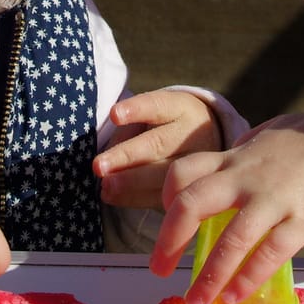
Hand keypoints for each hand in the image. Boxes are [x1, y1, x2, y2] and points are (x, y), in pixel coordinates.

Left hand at [93, 88, 222, 208]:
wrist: (204, 141)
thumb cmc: (164, 126)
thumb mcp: (152, 117)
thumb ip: (129, 132)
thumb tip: (105, 160)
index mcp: (181, 108)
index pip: (158, 105)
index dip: (137, 109)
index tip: (114, 115)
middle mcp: (194, 133)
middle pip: (159, 143)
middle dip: (126, 156)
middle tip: (98, 166)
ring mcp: (199, 161)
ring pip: (164, 172)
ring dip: (130, 181)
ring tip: (105, 186)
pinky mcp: (194, 186)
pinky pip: (165, 195)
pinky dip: (135, 198)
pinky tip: (112, 197)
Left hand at [149, 101, 303, 303]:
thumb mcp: (270, 138)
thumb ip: (246, 154)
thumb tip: (229, 166)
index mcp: (237, 158)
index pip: (184, 171)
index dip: (166, 198)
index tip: (167, 222)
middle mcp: (248, 176)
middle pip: (191, 202)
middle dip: (169, 240)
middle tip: (159, 270)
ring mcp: (276, 198)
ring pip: (230, 238)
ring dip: (208, 276)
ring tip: (197, 301)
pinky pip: (270, 252)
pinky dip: (247, 278)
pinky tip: (235, 296)